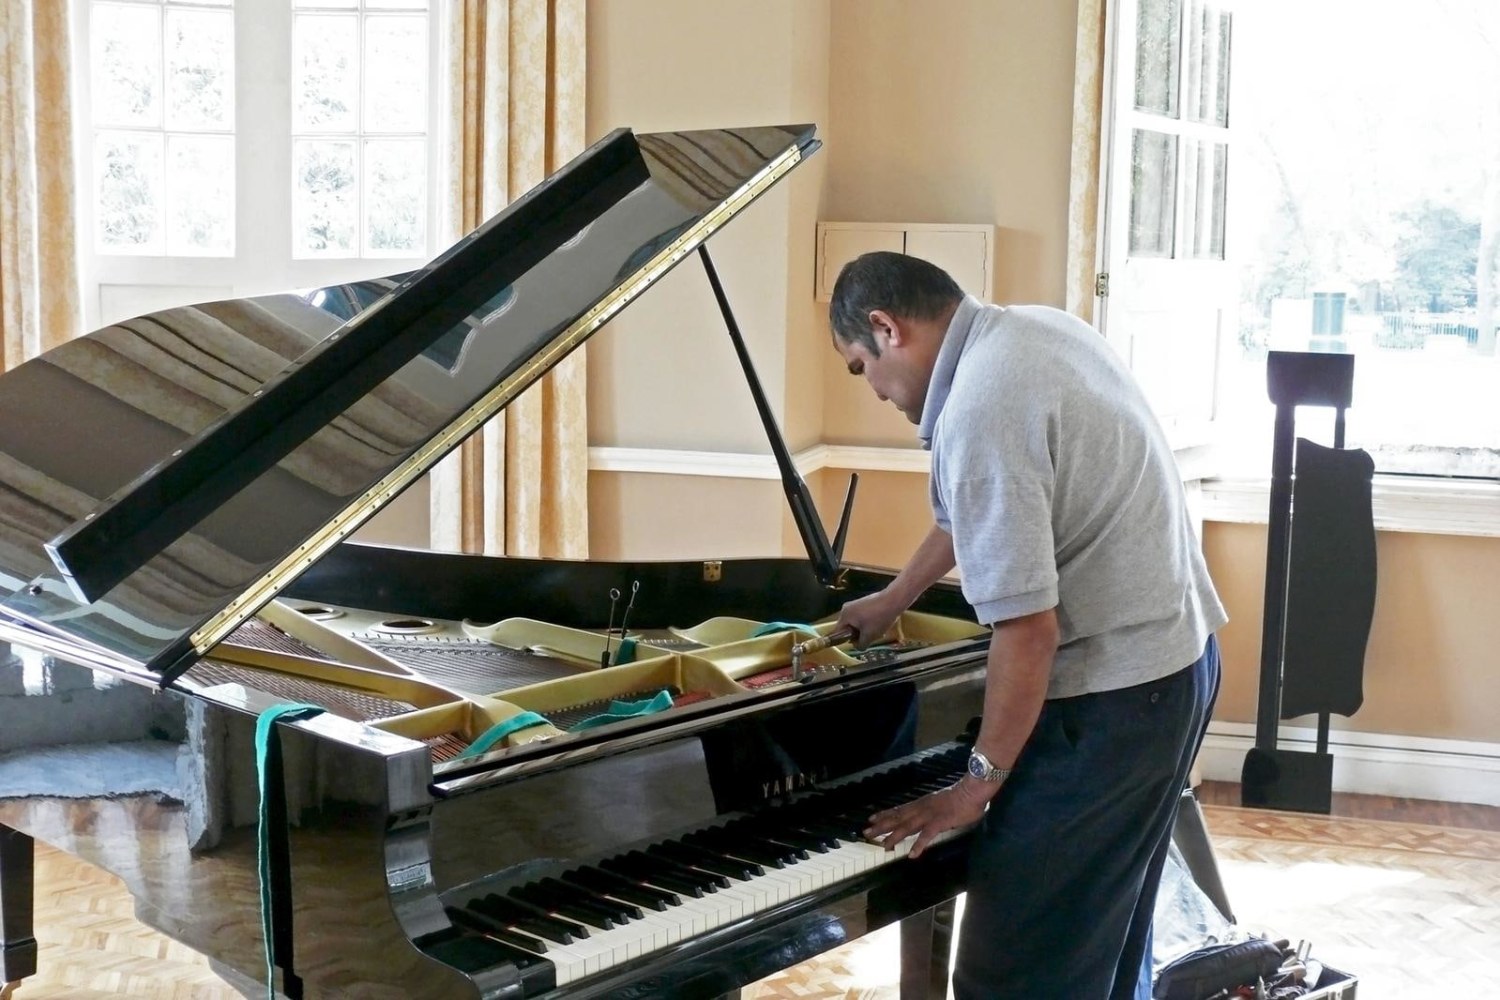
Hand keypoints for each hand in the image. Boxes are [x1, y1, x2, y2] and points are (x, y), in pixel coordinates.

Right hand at [836, 588, 904, 648]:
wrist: (893, 600)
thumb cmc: (879, 618)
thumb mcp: (869, 636)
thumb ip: (860, 644)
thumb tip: (858, 647)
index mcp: (844, 615)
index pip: (838, 632)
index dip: (847, 640)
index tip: (858, 643)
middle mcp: (847, 608)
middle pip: (848, 628)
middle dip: (859, 635)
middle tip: (870, 637)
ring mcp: (856, 604)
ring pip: (857, 623)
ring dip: (866, 629)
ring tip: (877, 630)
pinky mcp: (864, 602)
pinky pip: (862, 617)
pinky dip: (869, 622)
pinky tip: (880, 623)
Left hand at [863, 777, 996, 859]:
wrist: (972, 791)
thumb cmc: (961, 797)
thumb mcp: (941, 802)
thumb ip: (933, 810)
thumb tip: (930, 817)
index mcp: (922, 804)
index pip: (899, 810)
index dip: (885, 814)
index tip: (872, 819)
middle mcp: (921, 808)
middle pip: (898, 818)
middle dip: (881, 826)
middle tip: (866, 833)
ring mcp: (929, 815)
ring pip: (907, 827)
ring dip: (894, 836)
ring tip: (883, 846)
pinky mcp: (940, 822)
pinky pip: (927, 835)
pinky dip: (919, 845)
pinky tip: (912, 854)